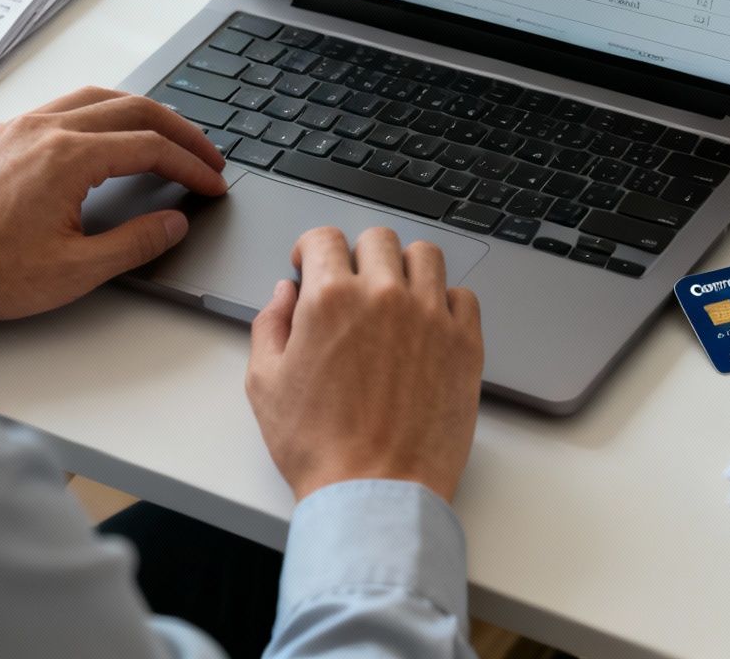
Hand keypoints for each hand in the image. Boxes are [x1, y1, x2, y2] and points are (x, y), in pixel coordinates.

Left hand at [0, 87, 226, 327]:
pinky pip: (67, 105)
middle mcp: (46, 129)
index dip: (191, 167)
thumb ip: (135, 243)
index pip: (151, 149)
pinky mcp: (4, 136)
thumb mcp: (75, 270)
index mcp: (68, 157)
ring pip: (99, 98)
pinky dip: (105, 112)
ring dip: (143, 113)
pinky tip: (111, 135)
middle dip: (181, 131)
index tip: (212, 186)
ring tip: (170, 137)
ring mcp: (22, 127)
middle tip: (208, 156)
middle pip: (134, 109)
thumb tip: (174, 223)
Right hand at [246, 226, 484, 502]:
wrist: (375, 491)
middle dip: (358, 254)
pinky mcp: (465, 344)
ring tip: (395, 295)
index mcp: (331, 299)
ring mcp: (431, 317)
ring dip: (405, 267)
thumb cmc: (318, 447)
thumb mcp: (265, 383)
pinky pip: (463, 296)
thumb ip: (270, 324)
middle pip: (378, 239)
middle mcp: (384, 296)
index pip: (324, 238)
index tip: (311, 264)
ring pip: (426, 256)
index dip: (311, 249)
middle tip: (352, 283)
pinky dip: (445, 301)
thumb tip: (285, 294)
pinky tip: (428, 324)